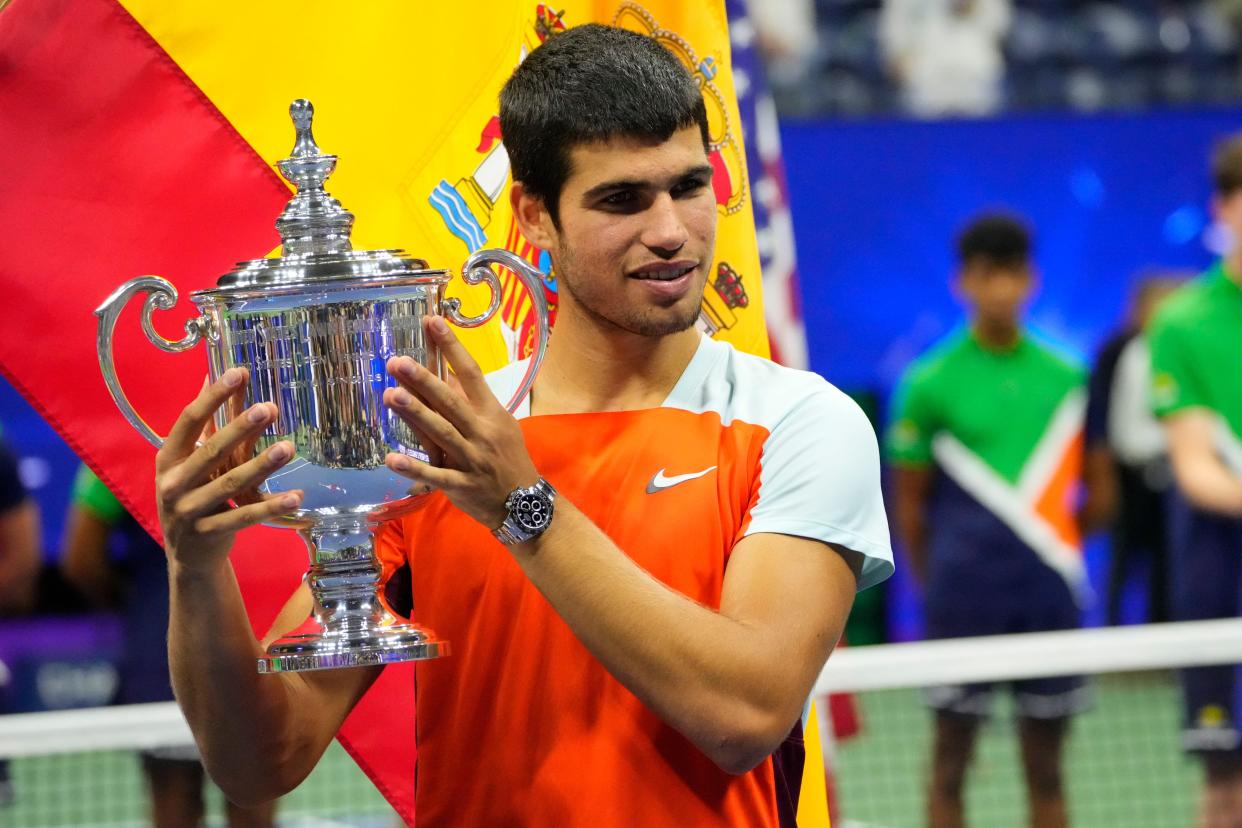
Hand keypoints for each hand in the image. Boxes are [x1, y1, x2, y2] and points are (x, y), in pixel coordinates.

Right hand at [155, 367, 301, 571]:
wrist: (186, 555)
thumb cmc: (191, 496)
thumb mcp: (185, 463)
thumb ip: (201, 424)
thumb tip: (210, 374)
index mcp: (168, 459)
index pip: (189, 421)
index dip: (213, 396)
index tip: (239, 373)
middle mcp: (174, 483)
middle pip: (212, 451)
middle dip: (241, 428)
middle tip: (269, 408)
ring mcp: (189, 511)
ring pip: (231, 483)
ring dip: (262, 465)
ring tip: (289, 447)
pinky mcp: (209, 533)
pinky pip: (245, 516)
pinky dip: (272, 507)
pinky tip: (296, 496)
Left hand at [382, 316, 537, 530]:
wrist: (524, 502)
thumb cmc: (509, 458)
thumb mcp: (500, 424)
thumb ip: (472, 402)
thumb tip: (445, 375)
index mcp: (492, 412)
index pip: (470, 373)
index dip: (451, 347)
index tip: (432, 322)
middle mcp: (481, 431)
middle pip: (450, 401)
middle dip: (424, 381)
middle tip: (398, 362)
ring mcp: (471, 458)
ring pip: (441, 433)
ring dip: (415, 414)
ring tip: (391, 395)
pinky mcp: (460, 484)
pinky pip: (434, 474)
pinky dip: (413, 467)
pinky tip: (391, 458)